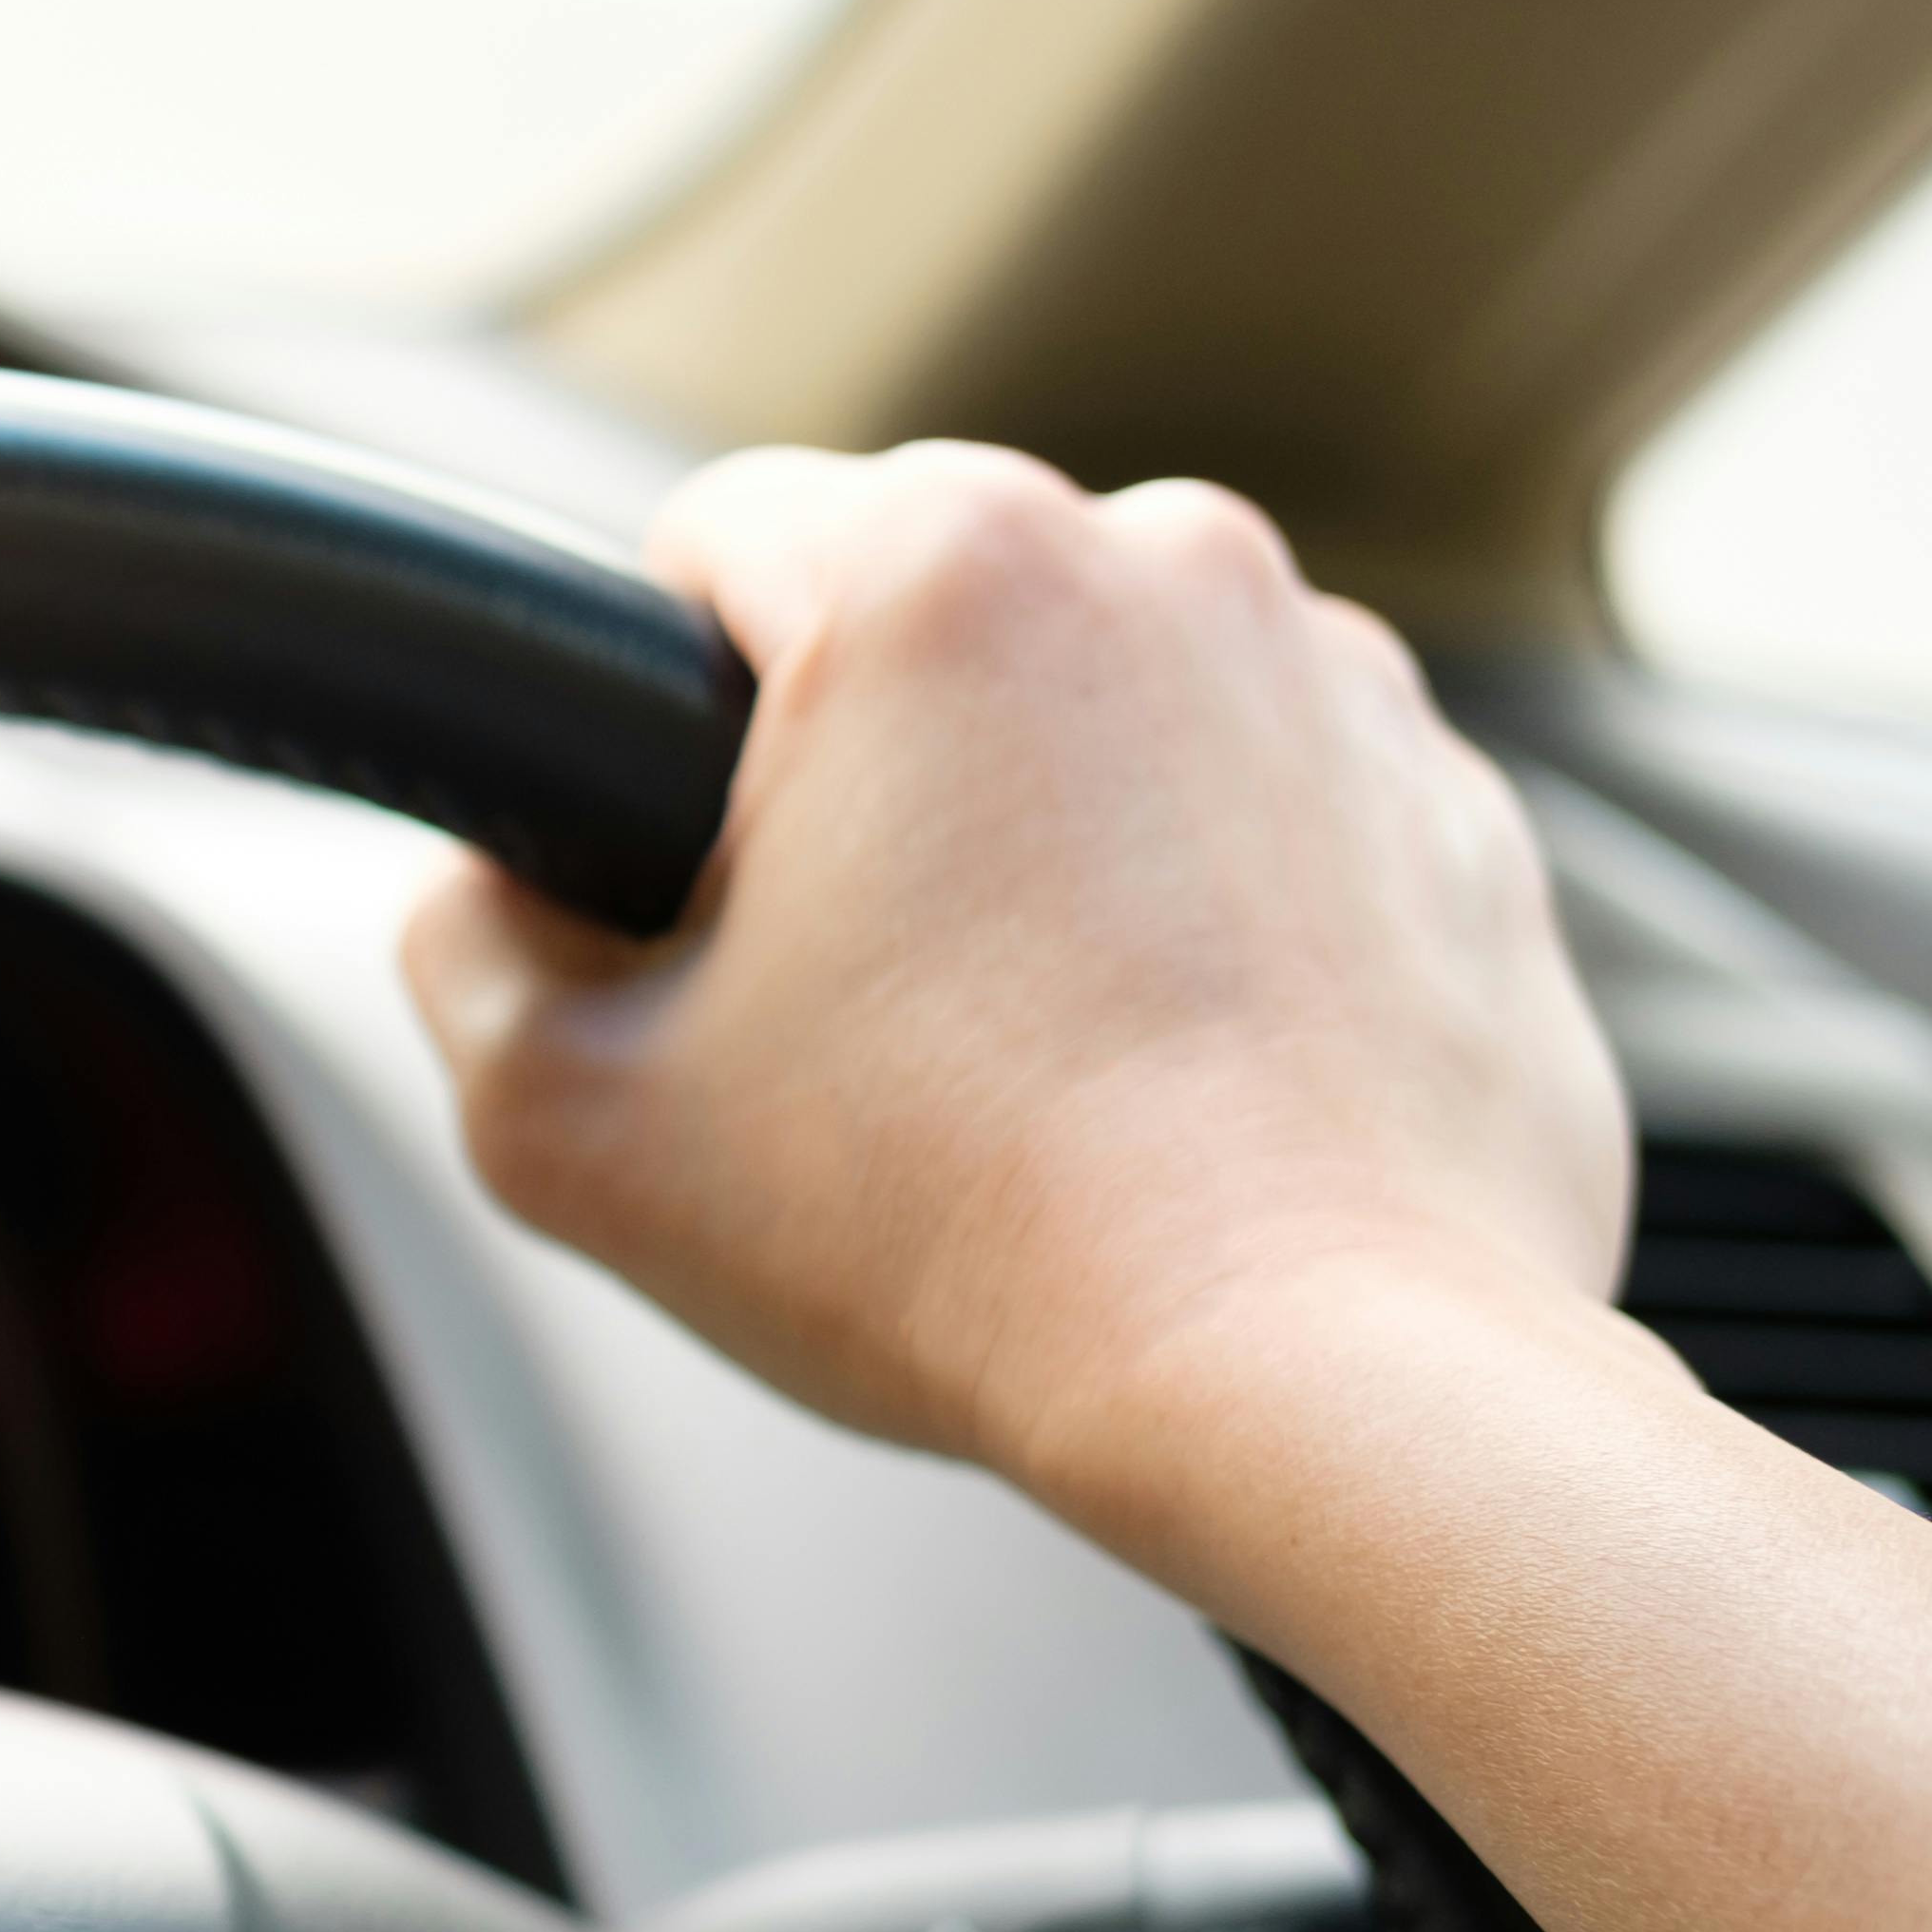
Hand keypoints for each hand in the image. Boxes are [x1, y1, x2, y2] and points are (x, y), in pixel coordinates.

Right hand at [400, 441, 1630, 1529]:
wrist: (1315, 1389)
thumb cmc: (964, 1239)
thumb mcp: (560, 1114)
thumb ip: (465, 939)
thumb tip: (501, 889)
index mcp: (940, 566)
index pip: (709, 542)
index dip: (652, 721)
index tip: (689, 877)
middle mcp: (1171, 565)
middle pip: (923, 622)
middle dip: (867, 776)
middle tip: (845, 1002)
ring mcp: (1349, 687)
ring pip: (1108, 717)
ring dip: (1050, 838)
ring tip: (1027, 1061)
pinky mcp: (1467, 822)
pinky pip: (1273, 823)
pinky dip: (1213, 923)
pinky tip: (1168, 1086)